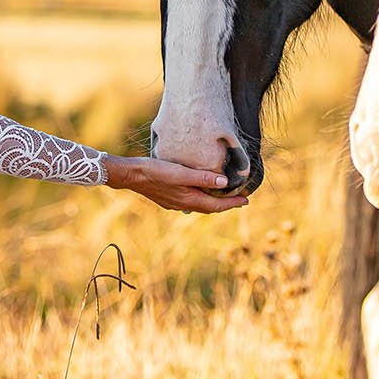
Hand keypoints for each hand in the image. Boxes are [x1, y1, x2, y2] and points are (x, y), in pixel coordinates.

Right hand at [103, 154, 248, 213]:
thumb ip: (202, 178)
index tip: (247, 200)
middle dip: (225, 203)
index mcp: (189, 200)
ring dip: (213, 201)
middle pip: (210, 207)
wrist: (132, 175)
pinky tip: (199, 190)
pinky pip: (190, 200)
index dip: (232, 203)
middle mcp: (183, 205)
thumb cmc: (156, 172)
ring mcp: (175, 203)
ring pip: (200, 204)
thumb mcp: (181, 173)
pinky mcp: (168, 198)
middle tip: (240, 198)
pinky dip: (201, 197)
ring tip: (223, 195)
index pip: (216, 205)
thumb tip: (224, 184)